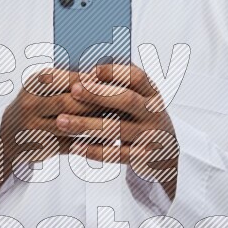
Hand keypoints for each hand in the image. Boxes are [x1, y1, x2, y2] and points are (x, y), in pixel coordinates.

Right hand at [0, 67, 111, 197]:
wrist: (8, 136)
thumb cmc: (36, 105)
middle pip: (66, 102)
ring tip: (119, 118)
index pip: (63, 78)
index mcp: (34, 84)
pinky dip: (91, 142)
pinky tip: (110, 139)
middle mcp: (30, 104)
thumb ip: (68, 79)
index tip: (112, 79)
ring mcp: (34, 127)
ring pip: (69, 124)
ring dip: (95, 122)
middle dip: (94, 101)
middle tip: (121, 100)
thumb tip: (103, 72)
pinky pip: (71, 145)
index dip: (88, 79)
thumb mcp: (43, 88)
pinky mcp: (42, 147)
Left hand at [56, 62, 179, 202]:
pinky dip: (93, 151)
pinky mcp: (141, 157)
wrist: (166, 151)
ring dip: (86, 125)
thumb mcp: (139, 98)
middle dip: (98, 94)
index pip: (137, 77)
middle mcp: (153, 113)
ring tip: (61, 121)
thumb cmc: (140, 117)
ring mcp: (149, 136)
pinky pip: (115, 154)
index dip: (114, 72)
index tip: (90, 70)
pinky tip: (74, 147)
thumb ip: (118, 83)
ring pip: (116, 129)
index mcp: (151, 93)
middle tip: (73, 89)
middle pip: (127, 100)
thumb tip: (83, 70)